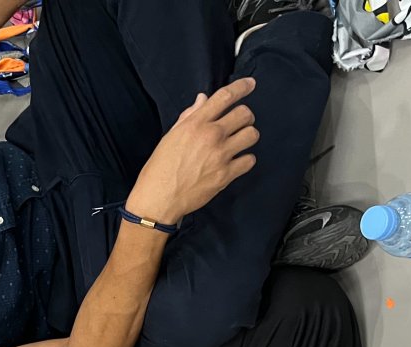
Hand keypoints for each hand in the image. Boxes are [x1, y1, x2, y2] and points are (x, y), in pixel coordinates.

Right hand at [126, 78, 258, 224]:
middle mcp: (211, 136)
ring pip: (251, 135)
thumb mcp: (170, 137)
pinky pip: (249, 160)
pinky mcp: (226, 175)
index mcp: (195, 124)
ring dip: (247, 136)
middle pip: (245, 113)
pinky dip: (245, 160)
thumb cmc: (159, 169)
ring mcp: (220, 155)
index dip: (242, 87)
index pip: (225, 97)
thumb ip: (189, 116)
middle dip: (245, 116)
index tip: (250, 84)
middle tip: (239, 123)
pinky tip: (236, 162)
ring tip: (239, 142)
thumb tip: (203, 100)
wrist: (158, 199)